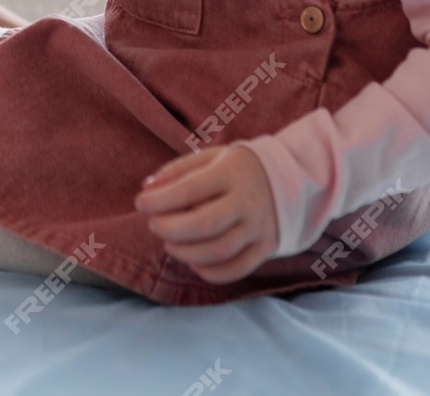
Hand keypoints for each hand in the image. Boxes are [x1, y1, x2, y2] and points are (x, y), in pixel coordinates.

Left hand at [133, 144, 279, 283]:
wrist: (289, 179)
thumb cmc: (235, 169)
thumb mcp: (210, 157)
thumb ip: (178, 170)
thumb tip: (147, 188)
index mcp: (232, 172)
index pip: (190, 189)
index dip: (160, 200)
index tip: (140, 203)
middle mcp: (248, 201)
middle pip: (204, 224)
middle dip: (170, 229)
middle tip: (154, 225)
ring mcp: (259, 226)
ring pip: (219, 250)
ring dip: (186, 252)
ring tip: (170, 243)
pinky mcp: (266, 247)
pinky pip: (238, 268)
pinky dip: (212, 273)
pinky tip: (194, 263)